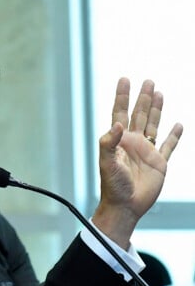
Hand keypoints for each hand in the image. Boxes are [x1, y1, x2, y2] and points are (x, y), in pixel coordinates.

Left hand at [92, 78, 182, 247]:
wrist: (125, 206)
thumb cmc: (112, 186)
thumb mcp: (106, 163)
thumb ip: (109, 143)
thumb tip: (117, 125)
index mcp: (119, 141)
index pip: (120, 114)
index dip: (122, 97)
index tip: (125, 80)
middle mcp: (133, 143)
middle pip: (139, 114)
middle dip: (142, 98)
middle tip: (147, 81)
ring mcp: (147, 152)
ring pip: (153, 124)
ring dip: (156, 109)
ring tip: (158, 93)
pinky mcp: (160, 163)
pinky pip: (169, 146)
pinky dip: (174, 136)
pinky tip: (178, 124)